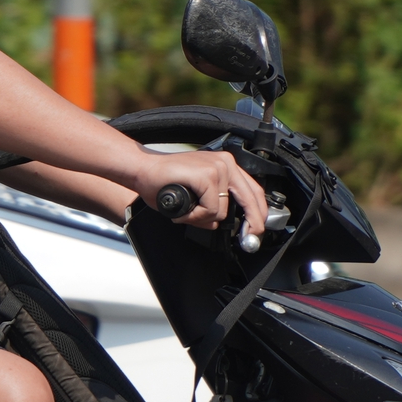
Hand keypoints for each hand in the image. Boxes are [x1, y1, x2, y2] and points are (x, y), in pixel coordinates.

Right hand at [127, 148, 267, 236]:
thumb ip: (213, 205)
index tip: (256, 229)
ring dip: (203, 219)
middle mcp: (225, 163)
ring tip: (186, 212)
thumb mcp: (197, 194)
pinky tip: (183, 211)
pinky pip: (211, 210)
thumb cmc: (165, 182)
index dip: (258, 212)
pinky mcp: (207, 176)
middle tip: (249, 238)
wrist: (143, 170)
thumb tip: (223, 225)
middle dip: (252, 223)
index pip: (252, 189)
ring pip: (223, 211)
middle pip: (250, 198)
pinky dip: (195, 216)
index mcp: (226, 164)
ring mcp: (218, 168)